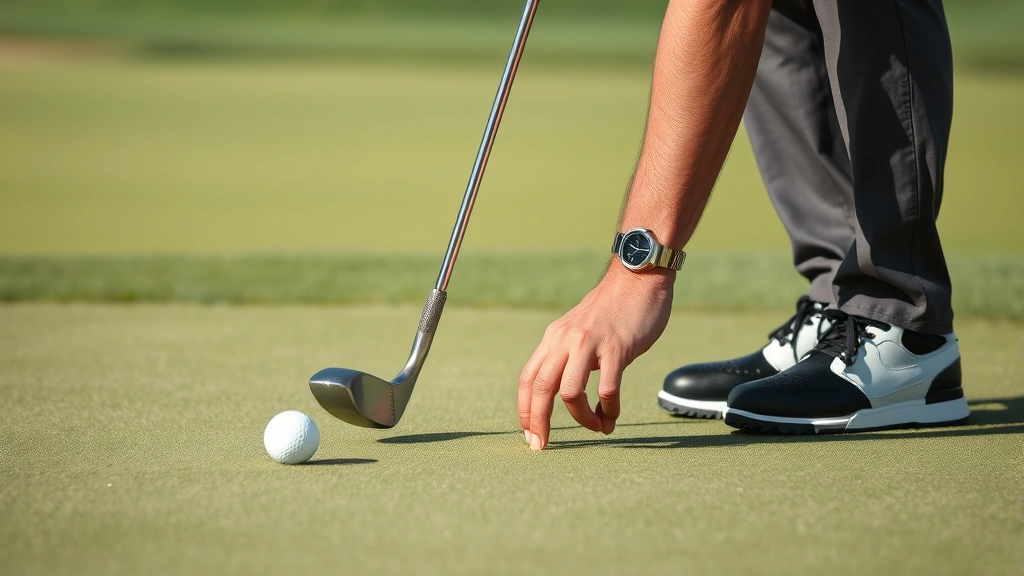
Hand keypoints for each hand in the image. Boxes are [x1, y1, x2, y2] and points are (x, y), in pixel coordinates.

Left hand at [518, 263, 673, 449]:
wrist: (638, 278)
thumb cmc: (613, 309)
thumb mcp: (579, 330)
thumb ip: (569, 356)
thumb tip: (567, 393)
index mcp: (554, 338)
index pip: (528, 379)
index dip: (525, 410)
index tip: (529, 434)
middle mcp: (566, 340)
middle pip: (541, 388)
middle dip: (539, 422)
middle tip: (542, 446)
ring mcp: (590, 343)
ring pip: (570, 392)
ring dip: (581, 419)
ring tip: (596, 427)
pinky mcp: (617, 348)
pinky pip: (607, 388)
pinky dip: (609, 409)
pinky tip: (613, 415)